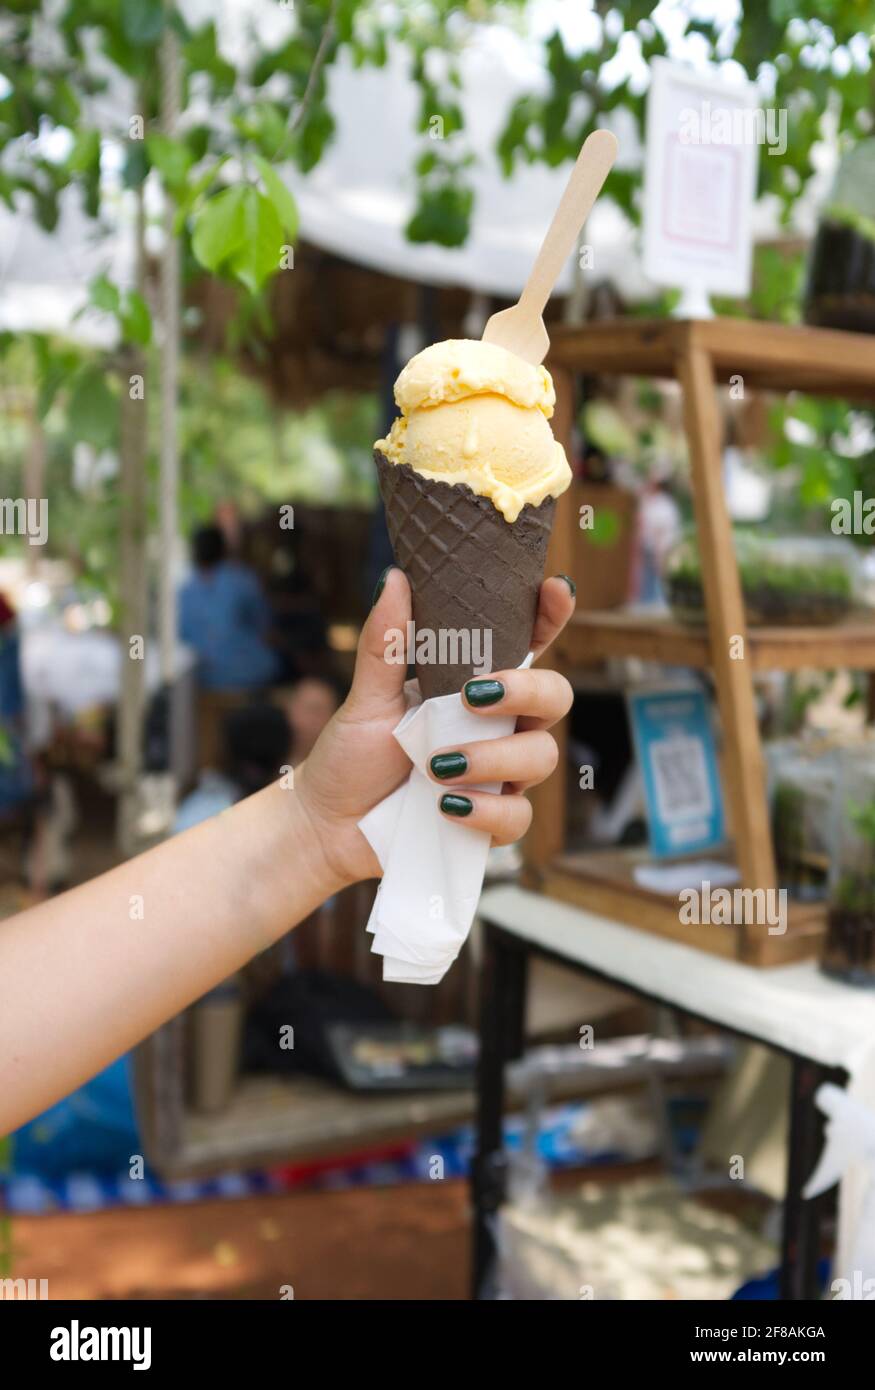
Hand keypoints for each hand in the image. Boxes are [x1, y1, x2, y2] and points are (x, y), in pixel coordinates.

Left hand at [295, 568, 574, 886]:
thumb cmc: (350, 755)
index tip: (554, 587)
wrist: (327, 825)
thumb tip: (394, 578)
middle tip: (474, 696)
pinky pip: (517, 816)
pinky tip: (447, 806)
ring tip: (437, 765)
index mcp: (474, 684)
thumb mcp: (364, 698)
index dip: (551, 614)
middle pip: (555, 697)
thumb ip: (385, 642)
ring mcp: (500, 774)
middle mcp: (498, 726)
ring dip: (493, 757)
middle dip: (528, 691)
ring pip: (541, 756)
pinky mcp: (491, 821)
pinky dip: (485, 810)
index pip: (528, 643)